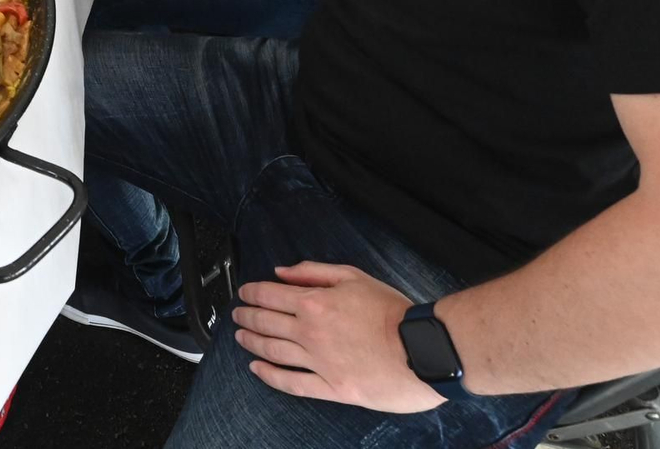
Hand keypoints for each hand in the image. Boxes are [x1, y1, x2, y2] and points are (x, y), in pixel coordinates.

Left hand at [232, 262, 443, 413]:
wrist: (422, 349)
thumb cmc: (394, 314)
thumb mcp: (354, 277)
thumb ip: (313, 273)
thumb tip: (282, 272)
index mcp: (315, 303)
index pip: (269, 295)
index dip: (251, 293)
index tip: (244, 293)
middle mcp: (310, 332)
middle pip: (265, 323)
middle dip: (246, 317)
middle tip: (237, 315)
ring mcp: (319, 361)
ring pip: (272, 352)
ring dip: (252, 343)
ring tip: (241, 337)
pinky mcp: (332, 387)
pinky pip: (292, 383)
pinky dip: (270, 377)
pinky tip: (258, 370)